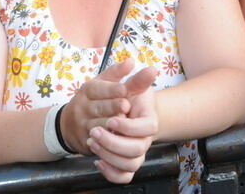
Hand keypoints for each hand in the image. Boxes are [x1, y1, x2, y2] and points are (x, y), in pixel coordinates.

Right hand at [60, 59, 135, 155]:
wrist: (67, 125)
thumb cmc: (92, 99)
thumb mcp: (102, 83)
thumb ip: (118, 73)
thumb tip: (131, 61)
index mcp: (88, 90)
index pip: (99, 89)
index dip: (112, 89)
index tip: (125, 89)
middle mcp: (82, 107)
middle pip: (99, 107)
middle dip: (113, 106)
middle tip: (126, 105)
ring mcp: (82, 125)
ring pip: (98, 125)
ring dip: (110, 124)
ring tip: (123, 121)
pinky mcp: (84, 141)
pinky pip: (96, 142)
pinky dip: (105, 141)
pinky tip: (115, 138)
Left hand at [88, 67, 158, 183]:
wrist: (127, 112)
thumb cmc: (129, 98)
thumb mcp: (131, 85)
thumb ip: (138, 78)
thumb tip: (152, 68)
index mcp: (150, 121)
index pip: (147, 128)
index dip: (129, 126)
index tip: (112, 119)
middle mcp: (145, 139)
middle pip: (137, 150)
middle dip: (113, 143)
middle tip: (95, 131)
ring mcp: (137, 153)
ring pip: (130, 165)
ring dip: (109, 156)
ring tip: (92, 142)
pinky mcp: (126, 163)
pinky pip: (124, 177)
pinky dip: (111, 173)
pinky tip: (98, 162)